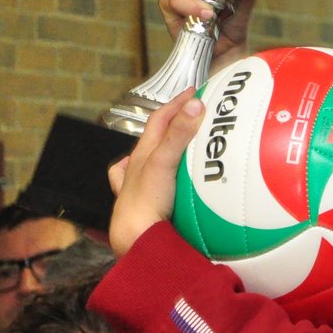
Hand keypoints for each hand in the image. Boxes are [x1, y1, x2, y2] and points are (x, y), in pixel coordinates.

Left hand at [108, 88, 203, 254]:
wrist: (136, 239)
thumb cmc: (145, 201)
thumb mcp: (164, 162)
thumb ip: (179, 135)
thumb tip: (195, 105)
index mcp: (143, 153)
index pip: (159, 120)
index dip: (176, 104)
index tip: (194, 93)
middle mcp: (140, 167)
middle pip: (156, 138)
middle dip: (174, 123)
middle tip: (195, 114)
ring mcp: (143, 187)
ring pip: (154, 161)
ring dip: (170, 149)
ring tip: (188, 144)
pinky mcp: (150, 205)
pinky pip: (159, 186)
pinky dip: (168, 179)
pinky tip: (173, 182)